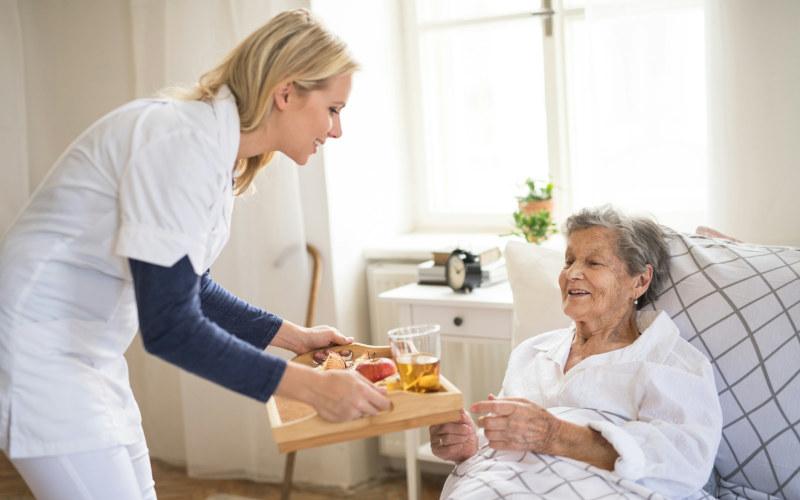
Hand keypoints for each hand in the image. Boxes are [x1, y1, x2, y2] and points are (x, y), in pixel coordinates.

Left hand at [272, 320, 352, 354]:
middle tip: (328, 351)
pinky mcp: (318, 357)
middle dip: (335, 354)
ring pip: (331, 359)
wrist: (299, 341)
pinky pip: (324, 362)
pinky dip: (320, 359)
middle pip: (339, 354)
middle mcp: (331, 344)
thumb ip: (341, 338)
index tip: (343, 352)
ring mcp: (324, 351)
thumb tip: (352, 340)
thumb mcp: (330, 334)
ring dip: (325, 356)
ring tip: (319, 353)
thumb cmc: (315, 335)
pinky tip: (315, 355)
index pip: (345, 346)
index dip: (345, 350)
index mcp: (334, 337)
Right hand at [276, 362, 391, 421]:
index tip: (385, 402)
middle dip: (374, 406)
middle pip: (375, 412)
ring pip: (363, 415)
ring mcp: (350, 414)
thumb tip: (384, 392)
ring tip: (350, 399)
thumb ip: (371, 385)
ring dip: (361, 410)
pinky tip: (342, 404)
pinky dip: (351, 413)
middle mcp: (358, 405)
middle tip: (366, 399)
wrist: (314, 388)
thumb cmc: (334, 379)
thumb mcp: (354, 376)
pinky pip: (352, 419)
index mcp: (363, 391)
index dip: (385, 403)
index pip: (383, 403)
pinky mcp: (342, 421)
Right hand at [429, 409, 477, 462]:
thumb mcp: (466, 421)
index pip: (444, 417)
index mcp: (439, 418)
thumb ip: (463, 415)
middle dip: (459, 429)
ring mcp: (433, 440)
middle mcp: (433, 429)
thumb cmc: (465, 431)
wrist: (469, 446)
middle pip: (445, 428)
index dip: (456, 420)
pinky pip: (446, 449)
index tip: (466, 422)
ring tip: (466, 437)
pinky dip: (456, 447)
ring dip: (459, 438)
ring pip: (446, 438)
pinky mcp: (436, 451)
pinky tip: (461, 445)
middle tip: (468, 430)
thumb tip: (460, 410)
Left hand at [470, 394, 561, 453]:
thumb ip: (505, 400)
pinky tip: (496, 436)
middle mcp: (513, 422)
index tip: (472, 407)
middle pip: (487, 422)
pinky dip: (491, 441)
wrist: (551, 434)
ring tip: (491, 428)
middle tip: (483, 419)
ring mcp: (513, 435)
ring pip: (489, 434)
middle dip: (481, 420)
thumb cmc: (537, 415)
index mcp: (516, 409)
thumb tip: (489, 397)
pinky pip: (494, 445)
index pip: (494, 407)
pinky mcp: (513, 446)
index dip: (481, 406)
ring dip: (486, 431)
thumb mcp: (524, 402)